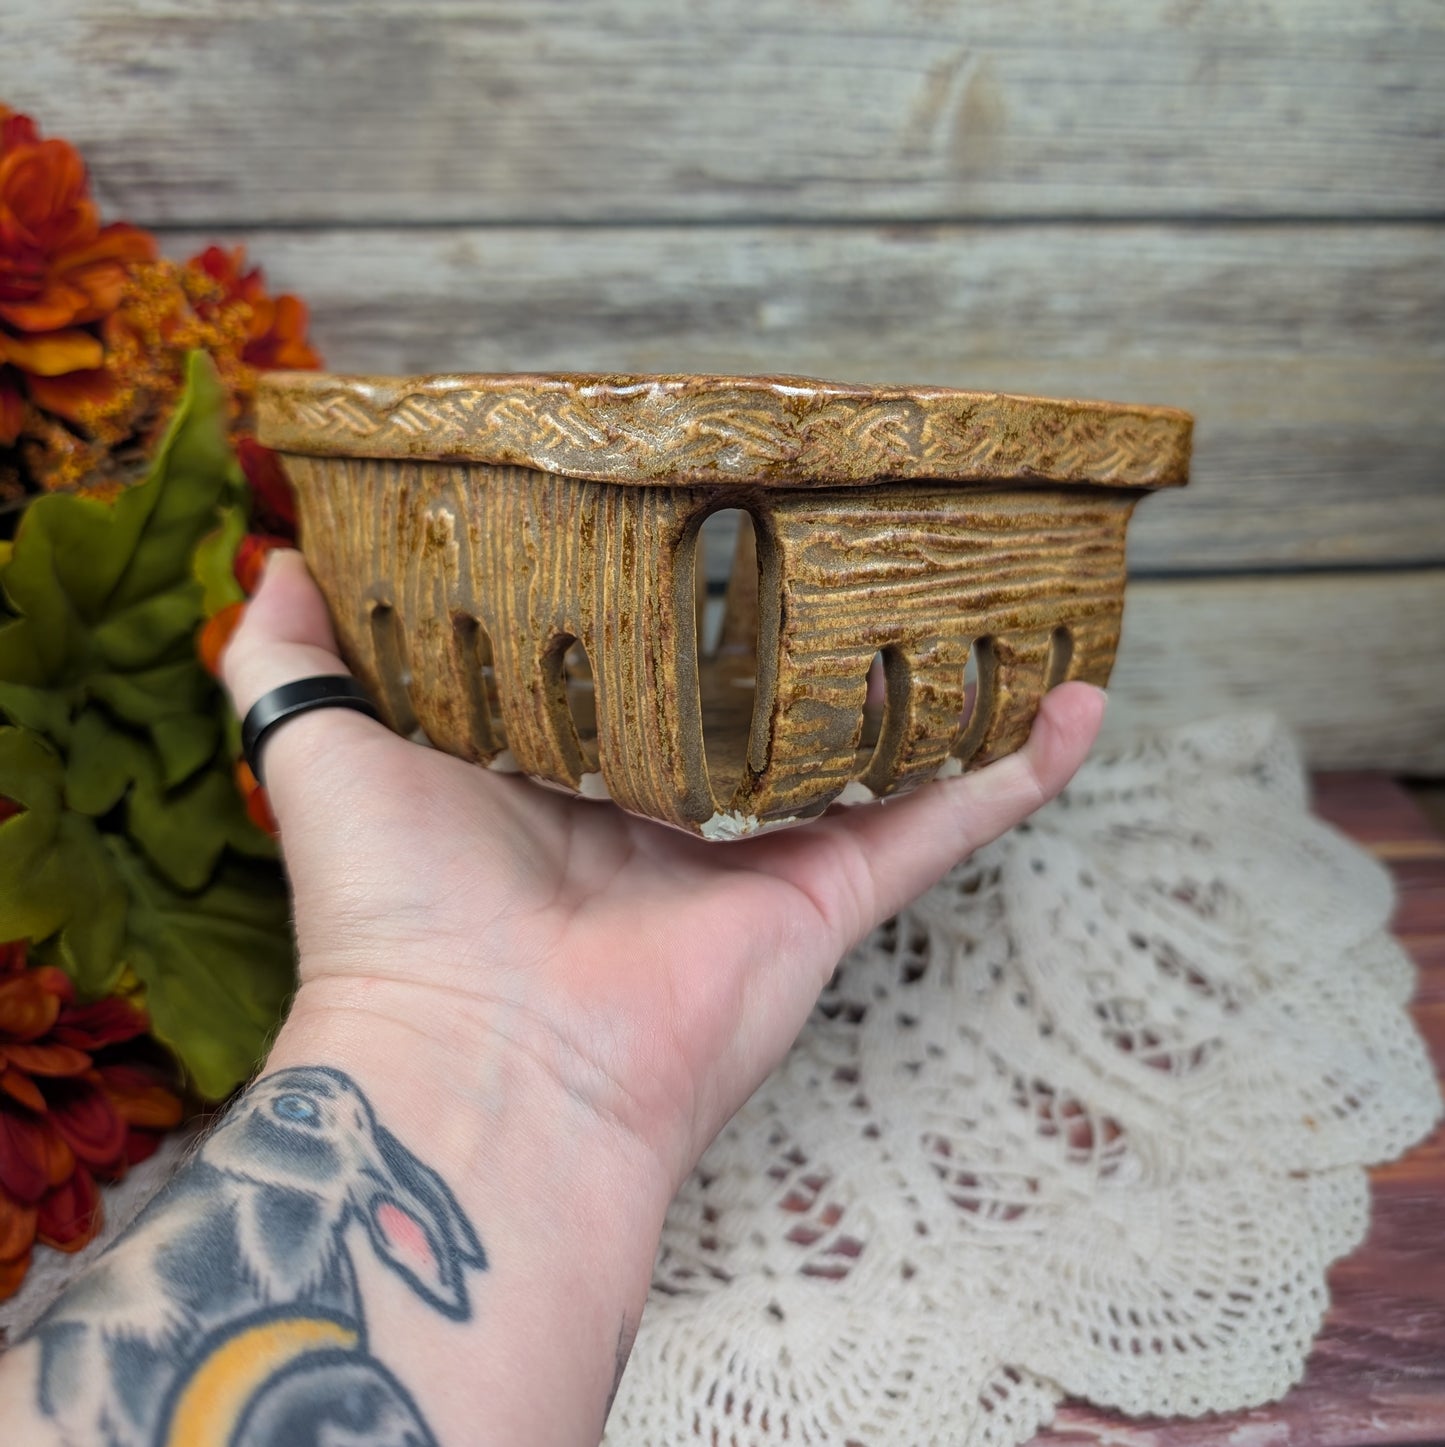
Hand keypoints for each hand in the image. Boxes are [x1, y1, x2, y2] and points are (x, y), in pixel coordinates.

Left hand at [223, 550, 1104, 1199]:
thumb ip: (287, 652)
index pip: (634, 665)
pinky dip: (1019, 770)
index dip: (667, 592)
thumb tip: (279, 555)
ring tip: (1000, 596)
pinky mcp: (830, 898)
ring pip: (871, 753)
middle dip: (812, 627)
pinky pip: (946, 822)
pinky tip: (1080, 698)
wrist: (484, 1064)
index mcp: (564, 772)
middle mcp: (669, 811)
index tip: (706, 505)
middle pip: (762, 704)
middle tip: (868, 525)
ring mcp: (760, 856)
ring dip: (938, 684)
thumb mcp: (322, 749)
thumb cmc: (397, 913)